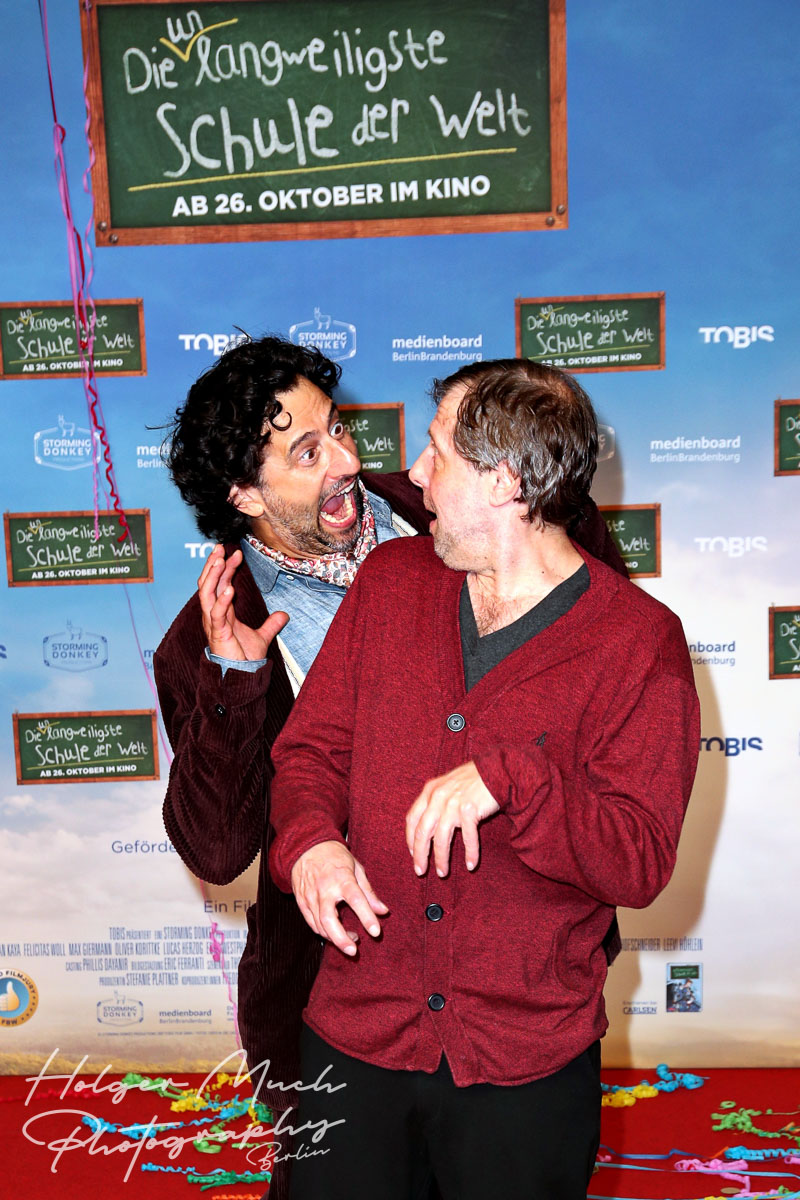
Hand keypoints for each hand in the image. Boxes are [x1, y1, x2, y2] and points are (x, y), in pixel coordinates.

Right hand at [198, 546, 288, 659]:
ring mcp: (213, 623)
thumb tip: (284, 615)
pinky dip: (222, 600)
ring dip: (213, 575)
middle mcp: (213, 614)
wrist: (241, 676)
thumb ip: (271, 625)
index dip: (225, 567)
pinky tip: (230, 588)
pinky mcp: (217, 633)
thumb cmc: (244, 658)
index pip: (219, 583)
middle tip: (221, 547)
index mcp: (222, 612)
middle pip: (209, 583)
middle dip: (213, 564)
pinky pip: (216, 613)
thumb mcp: (261, 636)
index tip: (234, 552)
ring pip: (206, 593)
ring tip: (220, 560)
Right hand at [290, 841, 388, 955]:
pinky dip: (322, 932)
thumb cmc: (335, 857)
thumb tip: (383, 911)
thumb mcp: (356, 868)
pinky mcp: (301, 901)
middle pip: (330, 919)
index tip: (376, 932)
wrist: (306, 847)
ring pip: (319, 924)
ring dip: (334, 937)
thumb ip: (369, 892)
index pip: (356, 900)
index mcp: (342, 878)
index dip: (367, 917)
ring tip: (350, 940)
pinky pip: (311, 922)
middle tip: (353, 951)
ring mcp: (310, 896)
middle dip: (341, 938)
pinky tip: (333, 934)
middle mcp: (324, 889)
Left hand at [405, 762, 498, 877]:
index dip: (410, 839)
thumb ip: (435, 800)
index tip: (413, 854)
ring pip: (441, 839)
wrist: (498, 770)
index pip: (412, 819)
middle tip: (420, 871)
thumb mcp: (447, 784)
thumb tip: (426, 825)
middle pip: (423, 832)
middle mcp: (438, 797)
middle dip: (420, 855)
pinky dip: (470, 853)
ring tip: (443, 872)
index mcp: (430, 790)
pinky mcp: (470, 810)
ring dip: (441, 859)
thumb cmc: (473, 780)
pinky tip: (470, 864)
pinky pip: (468, 838)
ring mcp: (453, 804)